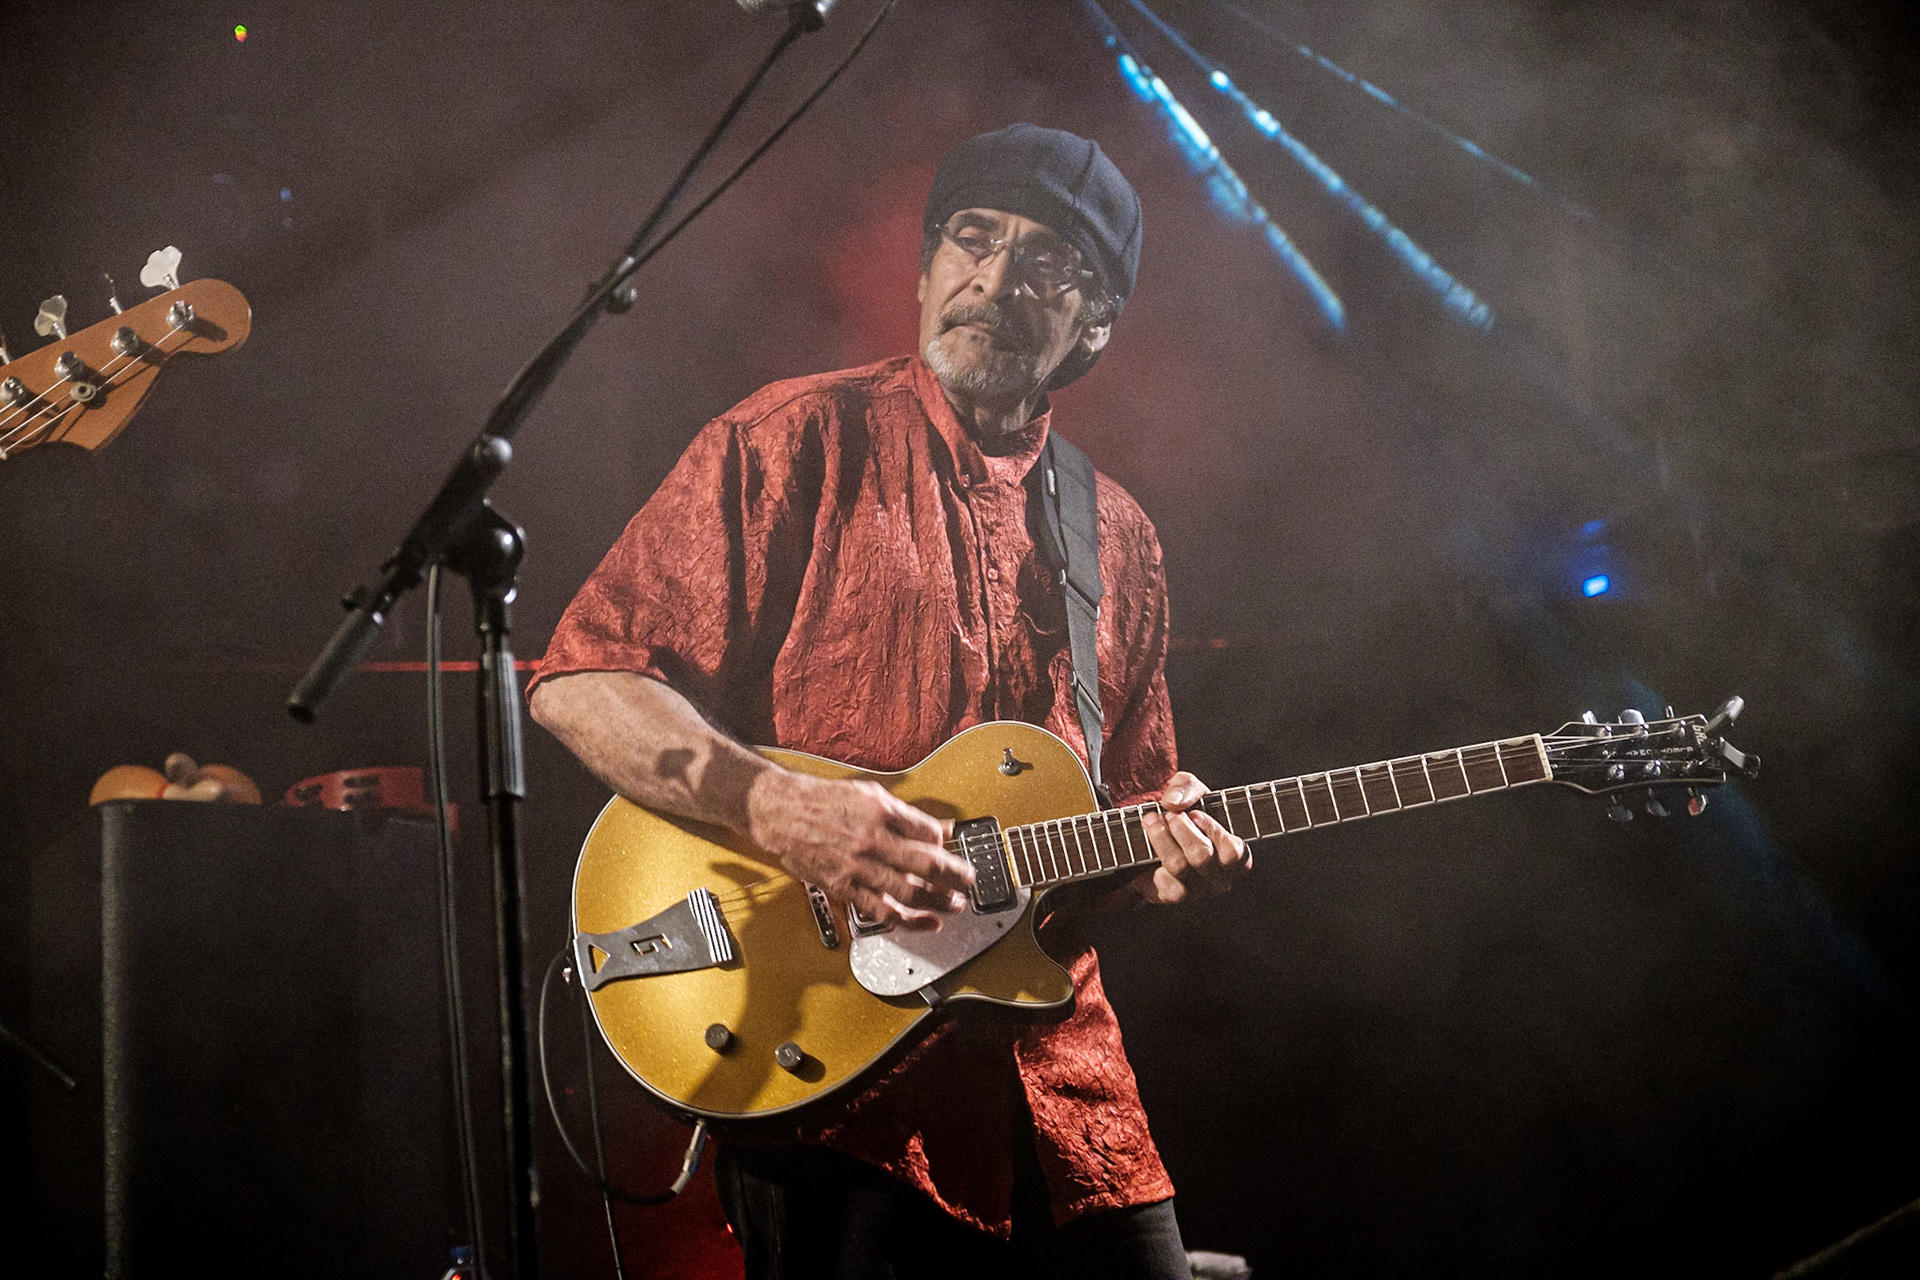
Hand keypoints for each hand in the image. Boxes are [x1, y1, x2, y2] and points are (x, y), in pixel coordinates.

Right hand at [746, 768, 971, 930]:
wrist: (781, 812)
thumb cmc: (823, 801)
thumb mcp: (870, 794)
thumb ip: (907, 814)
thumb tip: (940, 827)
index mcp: (882, 813)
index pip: (928, 834)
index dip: (947, 845)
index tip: (956, 851)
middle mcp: (873, 841)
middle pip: (926, 864)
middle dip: (954, 876)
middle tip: (970, 882)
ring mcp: (859, 867)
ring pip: (908, 891)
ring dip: (938, 901)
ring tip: (955, 905)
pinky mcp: (844, 887)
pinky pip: (880, 909)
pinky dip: (906, 919)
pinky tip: (925, 922)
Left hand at [1137, 771, 1250, 904]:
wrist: (1155, 837)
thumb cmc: (1185, 813)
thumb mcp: (1189, 790)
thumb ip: (1187, 787)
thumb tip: (1173, 802)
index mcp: (1237, 856)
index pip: (1233, 851)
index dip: (1211, 829)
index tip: (1194, 814)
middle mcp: (1221, 878)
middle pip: (1201, 856)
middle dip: (1181, 828)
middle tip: (1170, 815)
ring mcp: (1198, 890)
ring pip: (1178, 865)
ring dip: (1161, 837)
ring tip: (1152, 821)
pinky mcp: (1174, 896)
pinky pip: (1163, 878)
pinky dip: (1153, 856)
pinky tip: (1149, 844)